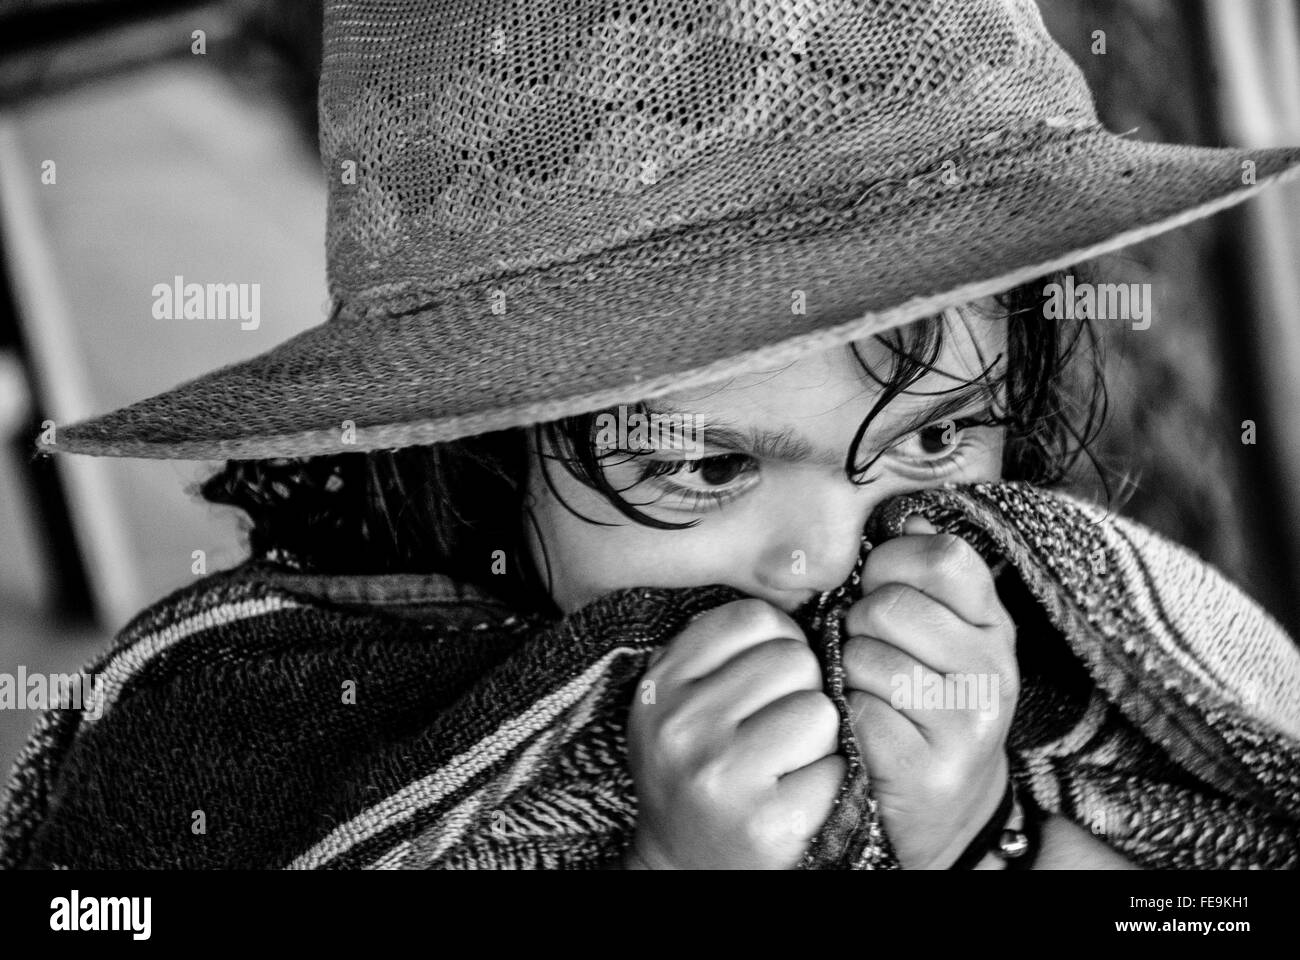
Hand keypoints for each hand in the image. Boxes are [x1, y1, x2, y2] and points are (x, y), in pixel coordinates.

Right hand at [627, 599, 845, 868]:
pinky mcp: (766, 822)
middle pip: (794, 660)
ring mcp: (721, 776)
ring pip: (820, 709)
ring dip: (818, 737)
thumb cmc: (696, 768)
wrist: (681, 866)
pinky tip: (795, 796)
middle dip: (800, 690)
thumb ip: (723, 649)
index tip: (764, 682)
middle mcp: (682, 726)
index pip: (754, 618)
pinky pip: (837, 768)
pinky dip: (829, 782)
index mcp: (661, 685)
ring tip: (784, 762)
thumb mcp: (682, 700)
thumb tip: (803, 595)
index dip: (777, 644)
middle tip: (775, 729)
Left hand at [843, 516, 1017, 868]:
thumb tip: (907, 520)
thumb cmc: (930, 706)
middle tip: (869, 649)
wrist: (947, 809)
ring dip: (849, 673)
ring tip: (870, 693)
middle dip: (860, 623)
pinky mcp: (928, 767)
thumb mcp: (945, 637)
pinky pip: (856, 710)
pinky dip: (847, 717)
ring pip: (866, 657)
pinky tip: (867, 730)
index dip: (891, 563)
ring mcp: (966, 723)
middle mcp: (994, 671)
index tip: (879, 587)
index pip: (943, 556)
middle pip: (891, 606)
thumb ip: (928, 580)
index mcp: (996, 626)